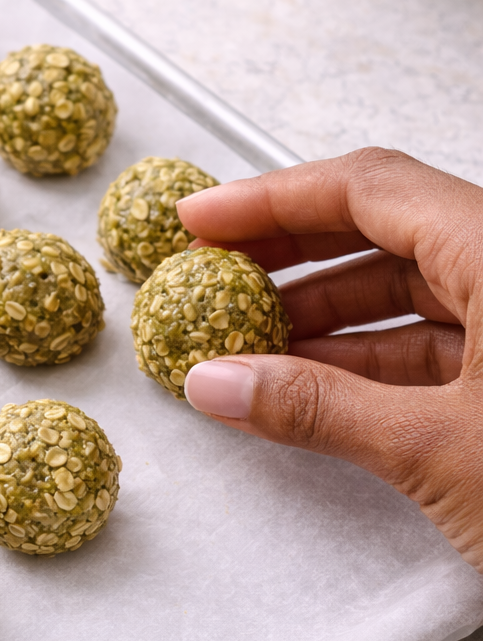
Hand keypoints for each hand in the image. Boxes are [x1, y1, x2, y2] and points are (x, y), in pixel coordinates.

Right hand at [176, 146, 482, 570]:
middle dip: (291, 257)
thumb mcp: (440, 453)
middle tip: (211, 280)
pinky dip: (369, 362)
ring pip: (412, 291)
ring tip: (244, 346)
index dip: (272, 200)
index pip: (369, 188)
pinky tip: (307, 387)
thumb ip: (318, 409)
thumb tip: (216, 384)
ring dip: (325, 318)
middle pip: (388, 229)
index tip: (200, 221)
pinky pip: (440, 343)